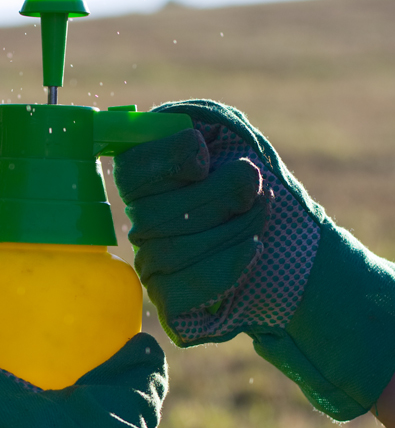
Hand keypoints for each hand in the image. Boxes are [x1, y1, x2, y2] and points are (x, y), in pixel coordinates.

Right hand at [114, 100, 394, 420]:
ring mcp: (151, 266)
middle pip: (152, 213)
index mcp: (147, 180)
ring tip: (261, 217)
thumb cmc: (260, 185)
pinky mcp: (170, 304)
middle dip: (219, 196)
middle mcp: (140, 224)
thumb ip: (193, 123)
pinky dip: (222, 268)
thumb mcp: (231, 136)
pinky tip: (251, 252)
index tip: (205, 159)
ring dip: (231, 229)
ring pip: (168, 251)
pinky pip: (177, 291)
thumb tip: (165, 129)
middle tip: (255, 188)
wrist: (298, 243)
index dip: (169, 164)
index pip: (129, 171)